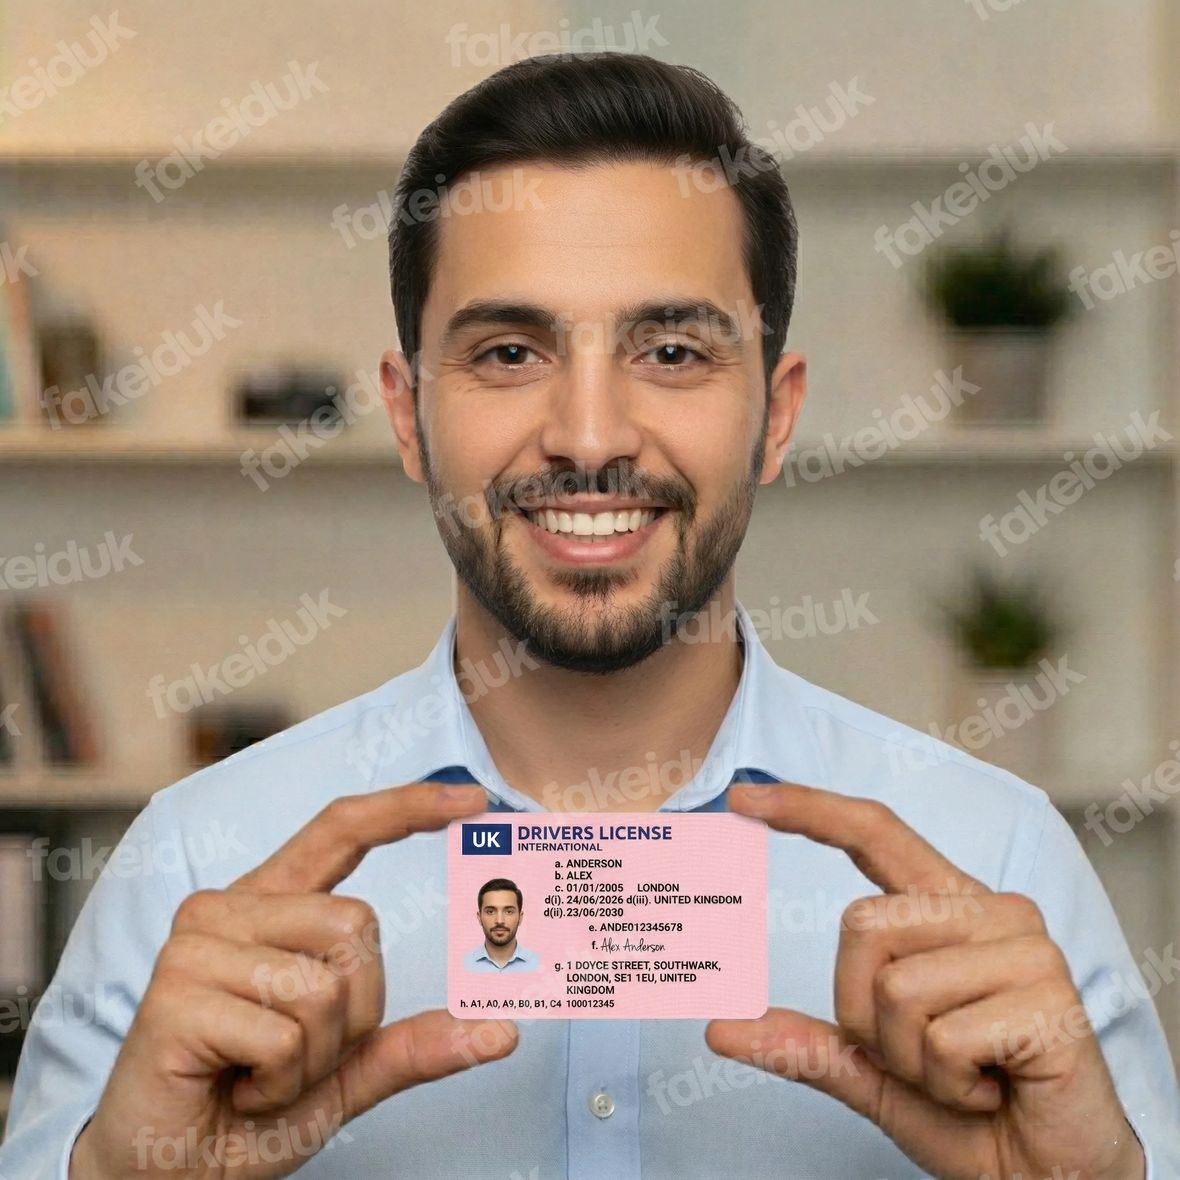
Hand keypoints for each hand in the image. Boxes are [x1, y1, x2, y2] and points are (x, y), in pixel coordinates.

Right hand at [70, 783, 516, 1178]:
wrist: (172, 1175)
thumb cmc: (252, 1110)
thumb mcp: (347, 1070)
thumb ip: (413, 1043)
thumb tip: (503, 1031)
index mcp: (270, 906)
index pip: (340, 830)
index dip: (406, 807)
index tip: (473, 798)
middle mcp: (228, 908)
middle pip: (356, 925)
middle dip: (355, 1011)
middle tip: (296, 1056)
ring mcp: (196, 946)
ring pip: (324, 986)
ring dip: (313, 1057)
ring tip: (260, 1076)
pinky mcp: (175, 995)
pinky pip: (284, 1037)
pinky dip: (280, 1082)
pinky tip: (237, 1090)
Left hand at [706, 782, 1144, 1179]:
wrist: (1049, 1179)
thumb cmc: (969, 1115)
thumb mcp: (872, 1072)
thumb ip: (806, 1042)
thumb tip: (720, 1029)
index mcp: (948, 909)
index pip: (874, 833)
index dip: (807, 809)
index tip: (743, 796)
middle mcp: (990, 912)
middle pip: (862, 926)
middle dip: (863, 1013)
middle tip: (925, 1059)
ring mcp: (1025, 948)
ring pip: (896, 986)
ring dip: (910, 1058)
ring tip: (966, 1077)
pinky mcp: (1049, 997)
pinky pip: (943, 1038)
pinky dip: (948, 1085)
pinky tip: (993, 1091)